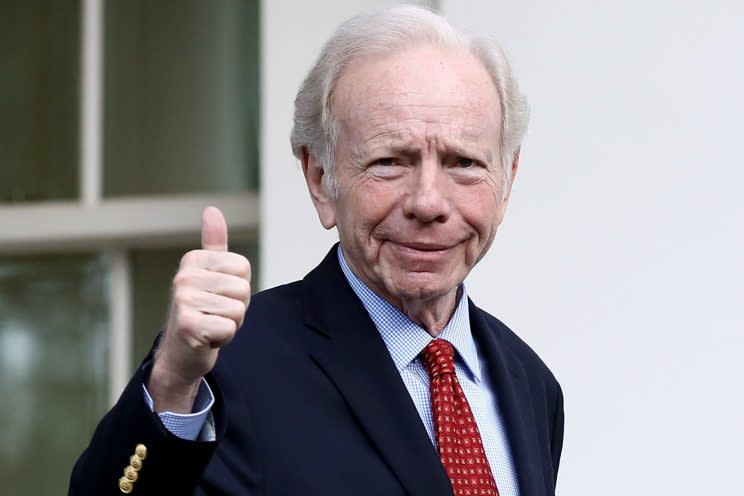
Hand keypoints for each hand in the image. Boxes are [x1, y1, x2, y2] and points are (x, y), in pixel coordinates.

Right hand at [148, 206, 250, 412]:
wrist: (181, 352)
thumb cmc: (203, 311)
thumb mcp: (211, 274)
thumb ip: (214, 243)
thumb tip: (212, 210)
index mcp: (193, 260)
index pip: (243, 267)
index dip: (239, 287)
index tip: (219, 296)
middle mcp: (184, 277)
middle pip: (243, 289)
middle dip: (236, 308)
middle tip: (215, 314)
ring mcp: (183, 301)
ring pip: (237, 310)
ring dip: (230, 324)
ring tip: (210, 325)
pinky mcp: (188, 325)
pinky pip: (230, 329)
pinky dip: (223, 339)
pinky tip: (206, 338)